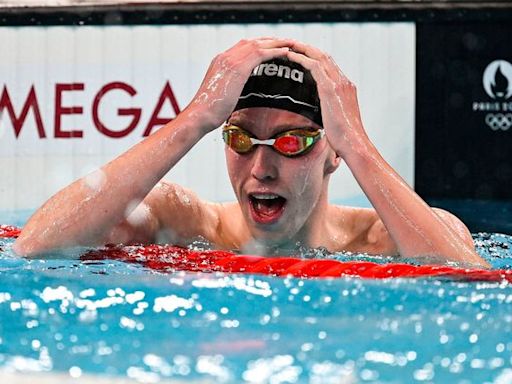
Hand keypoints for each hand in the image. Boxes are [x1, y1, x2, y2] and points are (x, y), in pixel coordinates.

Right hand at [186, 37, 293, 132]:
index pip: (242, 47)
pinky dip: (275, 51)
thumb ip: (230, 87)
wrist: (200, 114)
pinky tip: (286, 52)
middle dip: (269, 41)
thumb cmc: (209, 111)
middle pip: (251, 41)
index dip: (258, 45)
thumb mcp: (220, 94)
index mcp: (219, 62)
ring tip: (290, 44)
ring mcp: (231, 60)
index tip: (270, 48)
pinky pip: (261, 53)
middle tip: (284, 42)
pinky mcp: (238, 68)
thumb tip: (238, 94)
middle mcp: (224, 57)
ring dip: (276, 43)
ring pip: (258, 44)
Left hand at [286, 41, 368, 157]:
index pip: (329, 65)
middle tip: (291, 43)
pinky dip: (302, 59)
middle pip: (324, 56)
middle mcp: (344, 82)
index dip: (314, 57)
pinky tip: (290, 56)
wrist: (353, 144)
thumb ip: (328, 111)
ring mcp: (339, 84)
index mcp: (346, 88)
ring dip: (302, 49)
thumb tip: (319, 115)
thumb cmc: (344, 138)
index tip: (301, 54)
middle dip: (307, 48)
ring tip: (288, 45)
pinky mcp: (331, 89)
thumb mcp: (335, 120)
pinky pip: (315, 67)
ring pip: (319, 57)